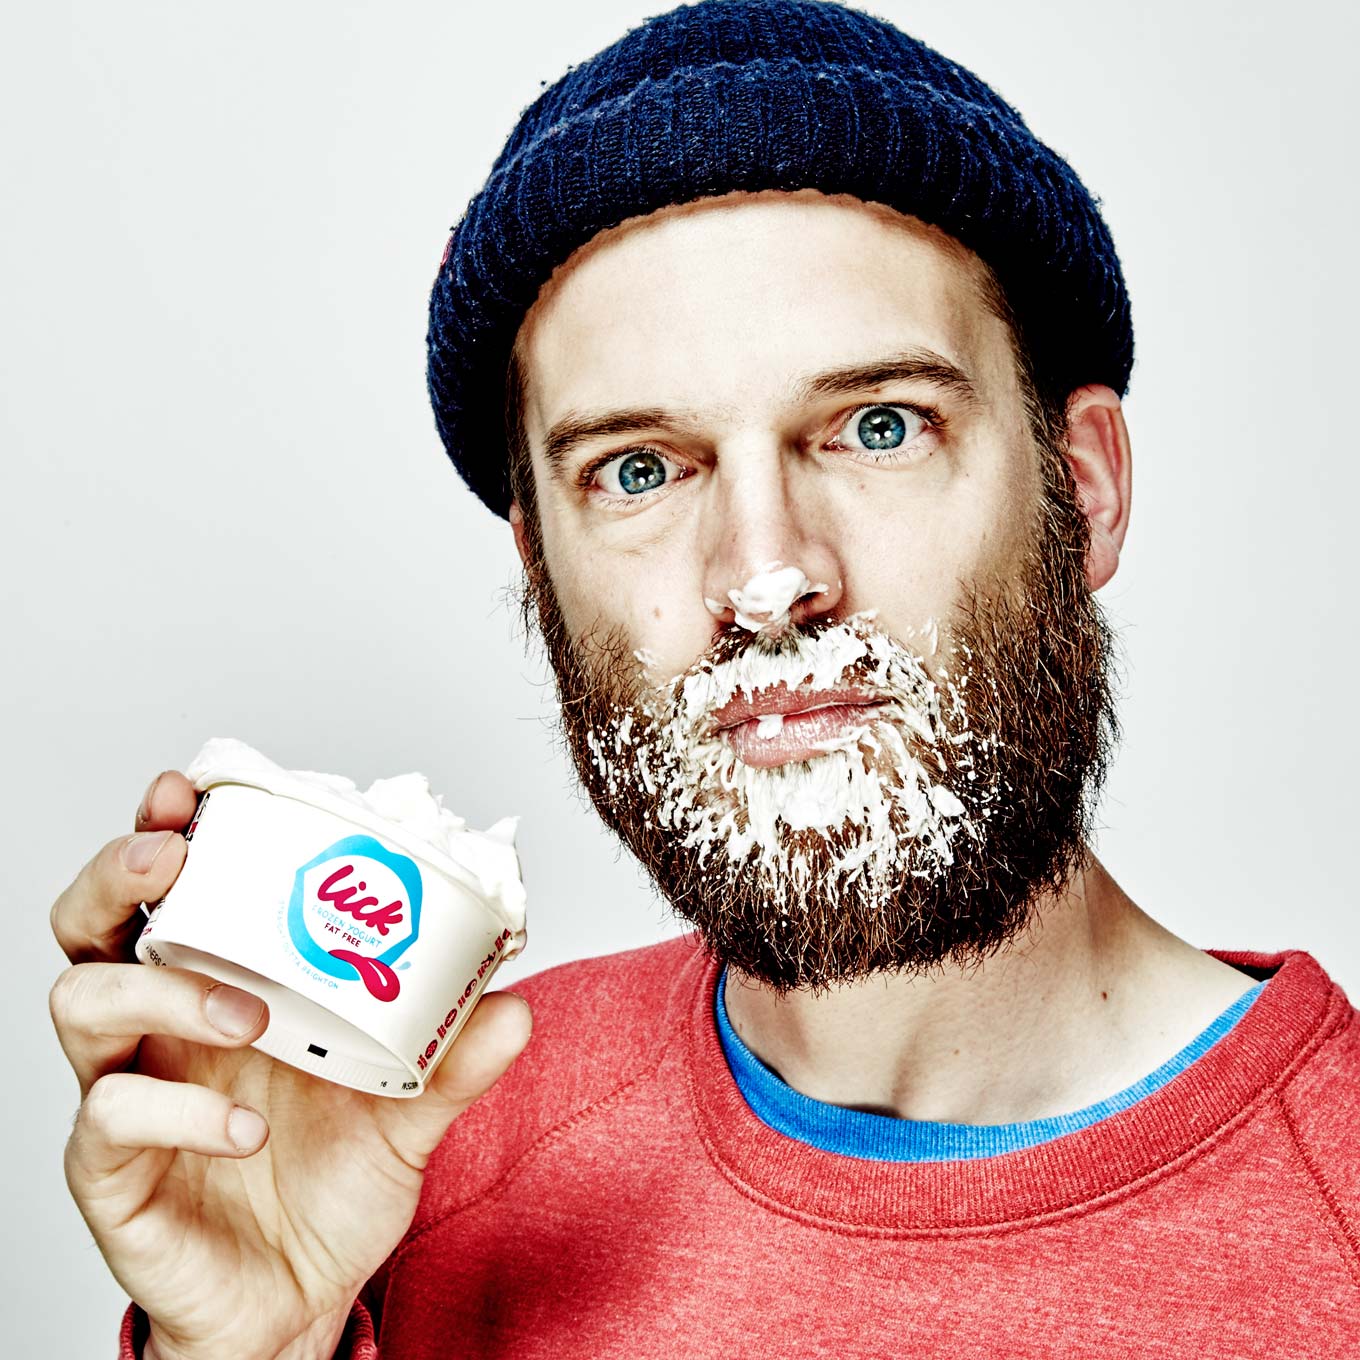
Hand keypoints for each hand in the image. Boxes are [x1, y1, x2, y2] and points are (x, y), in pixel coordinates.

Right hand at [50, 771, 531, 1359]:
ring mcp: (128, 1095)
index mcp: (222, 986)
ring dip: (162, 989)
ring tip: (248, 1012)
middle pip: (90, 924)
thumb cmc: (333, 1183)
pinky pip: (109, 1119)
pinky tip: (245, 1131)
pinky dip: (179, 1111)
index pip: (171, 891)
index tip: (192, 788)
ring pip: (82, 1003)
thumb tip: (513, 1003)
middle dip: (119, 874)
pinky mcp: (113, 1173)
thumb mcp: (408, 1112)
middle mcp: (161, 1030)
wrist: (302, 1301)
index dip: (169, 830)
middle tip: (175, 858)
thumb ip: (453, 1060)